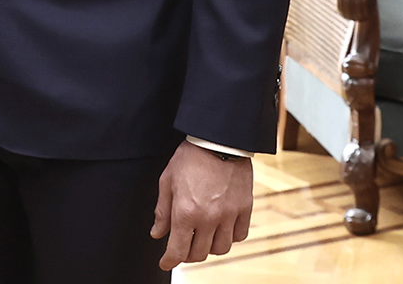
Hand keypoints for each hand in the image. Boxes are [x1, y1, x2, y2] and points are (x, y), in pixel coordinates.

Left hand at [151, 141, 251, 267]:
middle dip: (188, 254)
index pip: (177, 250)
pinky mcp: (245, 208)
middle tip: (183, 246)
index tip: (166, 262)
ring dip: (210, 247)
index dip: (169, 261)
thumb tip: (157, 234)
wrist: (219, 140)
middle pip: (199, 253)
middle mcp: (208, 218)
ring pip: (221, 249)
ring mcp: (229, 214)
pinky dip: (230, 237)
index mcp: (185, 212)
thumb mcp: (168, 181)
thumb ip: (162, 210)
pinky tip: (222, 228)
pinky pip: (240, 235)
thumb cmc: (190, 157)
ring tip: (203, 237)